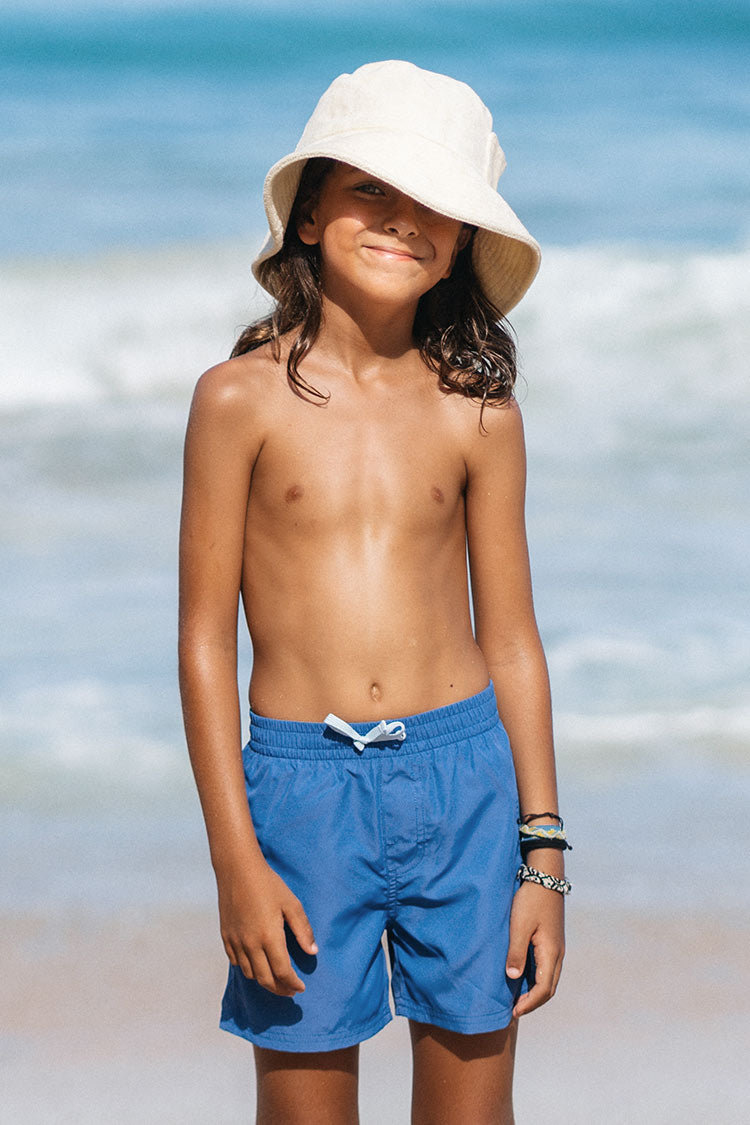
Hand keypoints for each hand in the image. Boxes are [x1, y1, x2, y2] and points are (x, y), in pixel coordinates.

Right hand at [216, 857, 317, 996]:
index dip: (293, 984)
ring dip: (264, 981)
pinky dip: (248, 969)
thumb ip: (303, 930)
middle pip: (265, 980)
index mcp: (269, 936)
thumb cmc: (268, 884)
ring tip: (276, 979)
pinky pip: (236, 963)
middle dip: (280, 989)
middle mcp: (251, 944)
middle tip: (290, 991)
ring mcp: (236, 942)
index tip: (301, 988)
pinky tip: (257, 964)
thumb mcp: (291, 903)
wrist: (237, 870)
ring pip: (250, 974)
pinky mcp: (226, 937)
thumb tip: (313, 952)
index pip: (282, 972)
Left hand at [505, 880, 564, 1016]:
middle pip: (549, 988)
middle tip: (514, 1010)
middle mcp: (558, 953)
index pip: (544, 989)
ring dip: (535, 991)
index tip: (514, 1012)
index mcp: (551, 952)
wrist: (545, 877)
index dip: (529, 1003)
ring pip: (549, 978)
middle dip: (533, 1002)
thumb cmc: (530, 900)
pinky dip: (536, 979)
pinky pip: (546, 967)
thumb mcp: (519, 926)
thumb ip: (516, 952)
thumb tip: (513, 979)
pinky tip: (522, 978)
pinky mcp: (552, 940)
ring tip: (517, 998)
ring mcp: (556, 947)